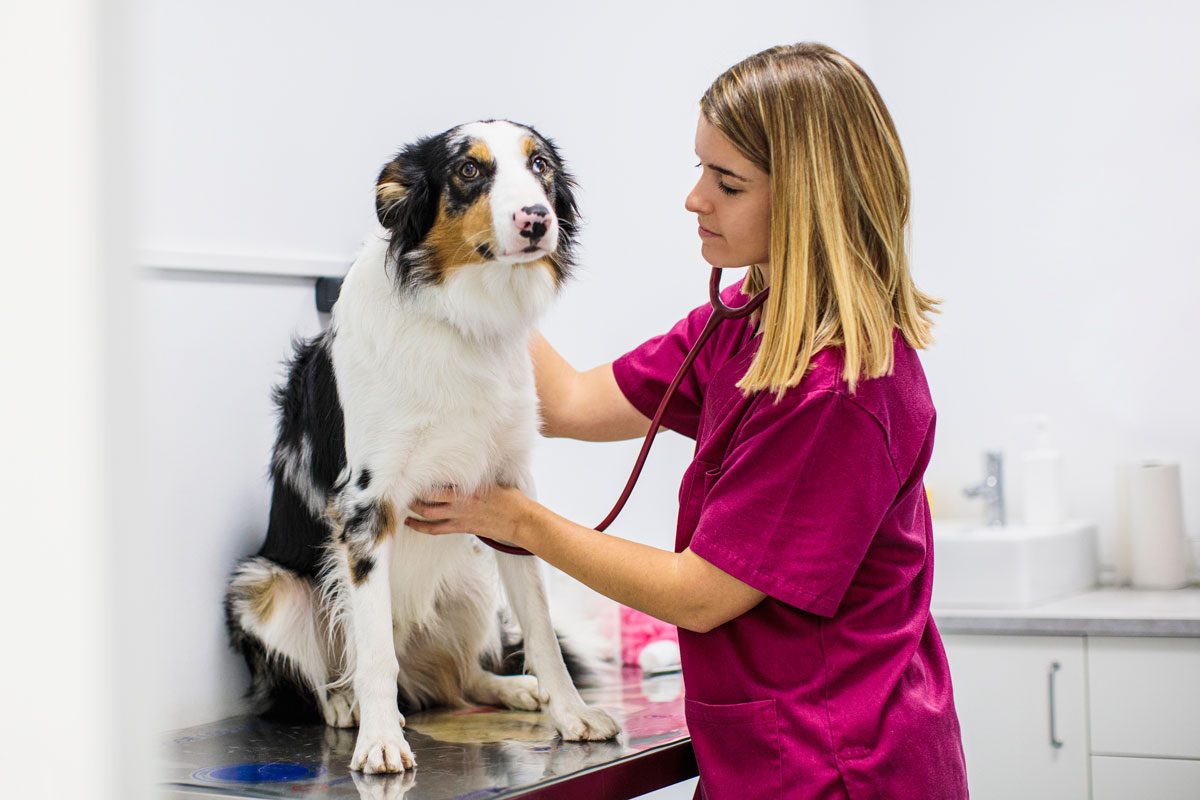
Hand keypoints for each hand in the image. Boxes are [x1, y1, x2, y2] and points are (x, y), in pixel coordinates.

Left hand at [405, 483, 534, 546]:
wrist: (519, 521)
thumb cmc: (510, 499)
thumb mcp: (493, 481)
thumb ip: (476, 476)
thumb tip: (466, 463)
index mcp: (467, 488)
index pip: (438, 483)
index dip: (421, 480)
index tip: (412, 473)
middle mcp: (460, 503)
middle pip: (428, 499)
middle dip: (413, 496)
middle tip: (402, 490)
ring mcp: (459, 517)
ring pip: (428, 515)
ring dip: (414, 511)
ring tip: (403, 506)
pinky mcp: (461, 528)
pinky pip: (436, 530)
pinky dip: (422, 527)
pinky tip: (412, 524)